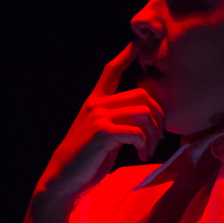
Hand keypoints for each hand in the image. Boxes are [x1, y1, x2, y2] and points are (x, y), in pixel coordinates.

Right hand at [16, 45, 163, 222]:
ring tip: (148, 150)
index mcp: (95, 102)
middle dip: (159, 117)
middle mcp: (96, 104)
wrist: (64, 179)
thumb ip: (121, 121)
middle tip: (158, 138)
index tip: (139, 42)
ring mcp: (98, 116)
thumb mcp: (105, 135)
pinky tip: (142, 155)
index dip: (126, 55)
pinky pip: (137, 132)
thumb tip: (148, 120)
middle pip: (143, 94)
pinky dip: (145, 145)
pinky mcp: (102, 132)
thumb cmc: (87, 160)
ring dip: (154, 134)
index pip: (111, 71)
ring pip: (144, 112)